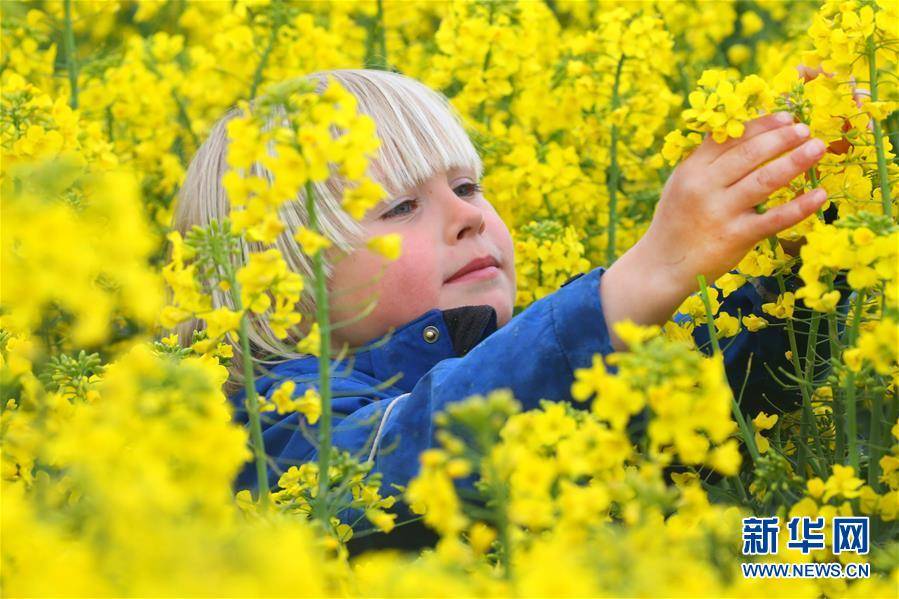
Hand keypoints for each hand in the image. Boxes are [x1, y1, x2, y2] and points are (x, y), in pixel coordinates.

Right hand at [644, 111, 827, 290]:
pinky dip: (800, 206)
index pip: (731, 138)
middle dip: (782, 138)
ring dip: (795, 161)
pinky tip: (820, 195)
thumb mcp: (681, 184)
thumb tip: (743, 133)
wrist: (661, 266)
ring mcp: (720, 212)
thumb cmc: (676, 222)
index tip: (786, 117)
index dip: (762, 125)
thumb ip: (706, 161)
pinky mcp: (735, 237)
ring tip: (818, 148)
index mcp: (691, 169)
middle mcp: (704, 187)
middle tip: (806, 130)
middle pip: (750, 154)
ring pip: (765, 180)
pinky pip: (774, 219)